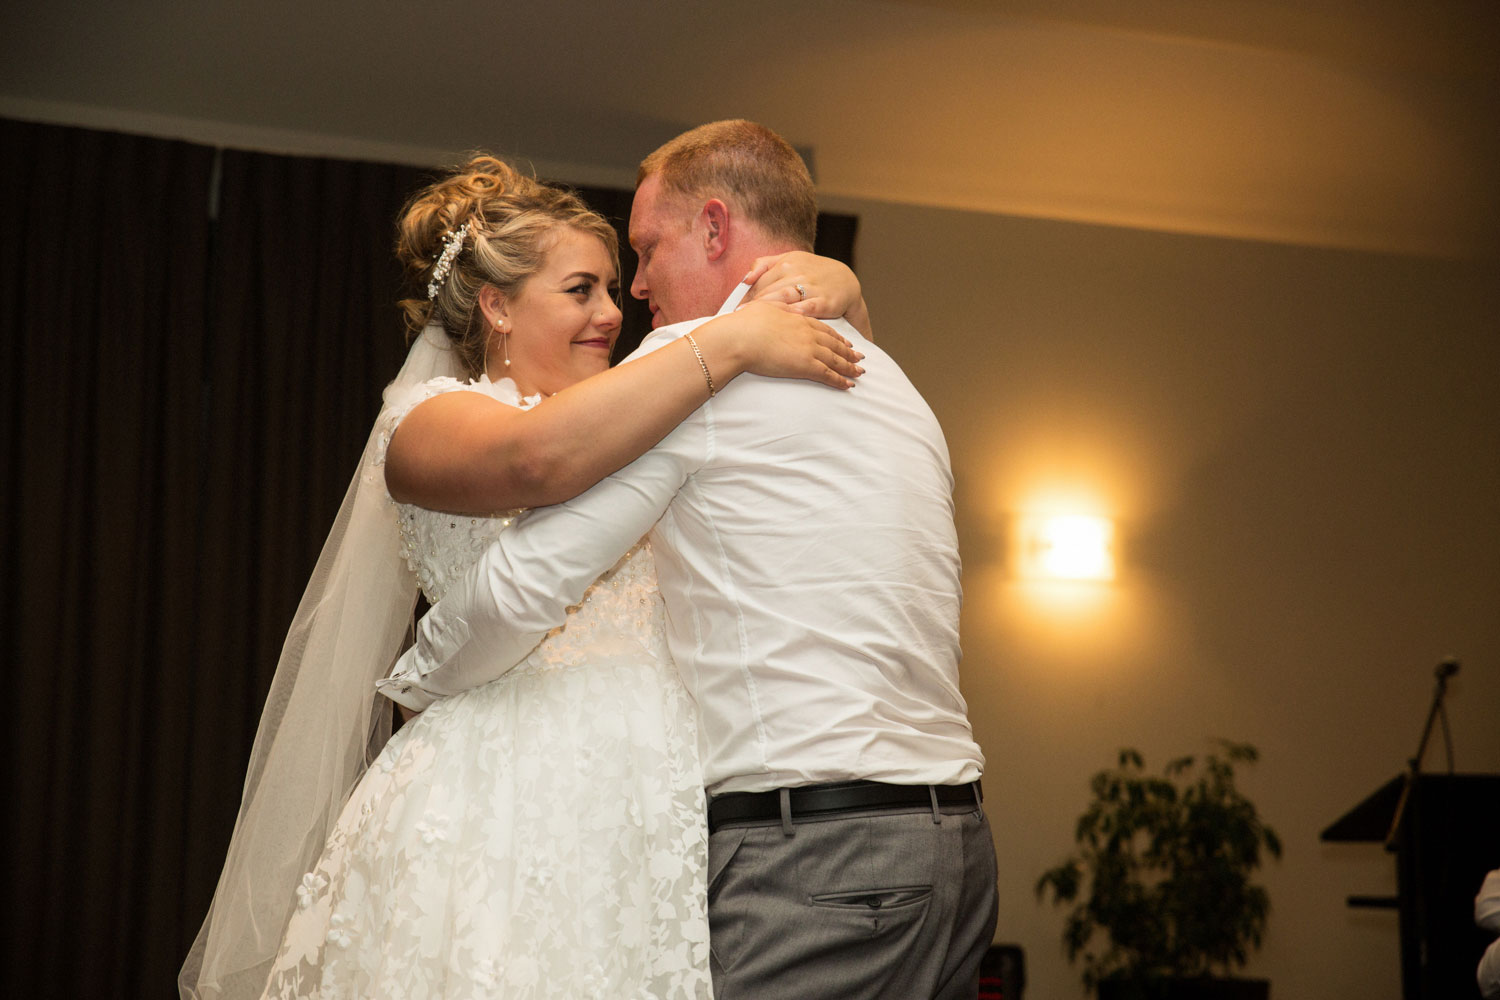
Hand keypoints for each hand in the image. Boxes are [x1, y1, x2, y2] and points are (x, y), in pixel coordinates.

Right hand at [727, 300, 864, 389]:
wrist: (739, 337)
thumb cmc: (743, 323)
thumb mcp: (761, 307)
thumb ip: (773, 307)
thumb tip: (772, 306)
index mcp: (797, 319)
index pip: (822, 328)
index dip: (835, 335)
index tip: (845, 340)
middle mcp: (807, 333)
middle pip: (834, 343)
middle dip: (848, 351)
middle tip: (859, 357)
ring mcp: (808, 349)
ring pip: (835, 359)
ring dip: (849, 367)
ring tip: (859, 372)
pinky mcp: (805, 365)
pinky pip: (828, 375)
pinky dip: (840, 380)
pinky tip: (849, 385)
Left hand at [742, 251, 872, 338]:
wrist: (846, 281)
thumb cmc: (813, 273)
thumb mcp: (790, 260)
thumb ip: (765, 265)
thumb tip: (745, 278)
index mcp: (786, 262)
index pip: (759, 280)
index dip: (745, 296)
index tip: (733, 310)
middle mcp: (797, 272)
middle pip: (767, 290)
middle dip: (751, 306)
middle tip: (737, 320)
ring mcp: (811, 286)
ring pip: (783, 298)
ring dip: (766, 310)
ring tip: (752, 323)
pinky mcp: (824, 301)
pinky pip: (806, 308)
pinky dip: (793, 314)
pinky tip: (782, 322)